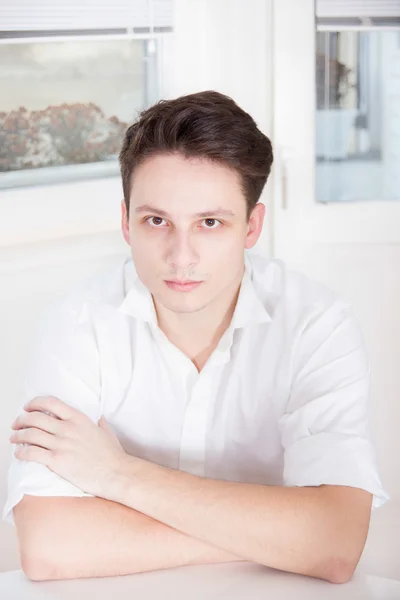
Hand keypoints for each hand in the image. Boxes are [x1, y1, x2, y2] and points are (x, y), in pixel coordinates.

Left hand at [9, 396, 130, 500]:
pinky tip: (19, 453)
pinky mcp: (57, 461)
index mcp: (78, 418)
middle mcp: (68, 428)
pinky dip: (21, 452)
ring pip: (30, 434)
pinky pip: (32, 453)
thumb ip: (100, 423)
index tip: (28, 407)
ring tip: (14, 438)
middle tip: (16, 424)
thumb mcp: (107, 432)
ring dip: (18, 435)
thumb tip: (100, 419)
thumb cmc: (113, 455)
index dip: (35, 403)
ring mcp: (62, 444)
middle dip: (22, 420)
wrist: (116, 473)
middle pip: (36, 418)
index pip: (50, 403)